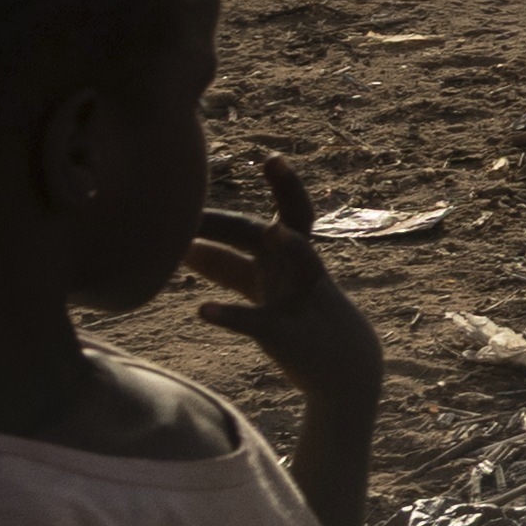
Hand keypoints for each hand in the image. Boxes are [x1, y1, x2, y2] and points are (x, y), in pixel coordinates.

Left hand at [177, 157, 380, 419]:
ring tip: (276, 232)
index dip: (216, 214)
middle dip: (289, 189)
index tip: (180, 192)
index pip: (247, 227)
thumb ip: (227, 266)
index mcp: (282, 257)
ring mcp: (300, 298)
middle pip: (295, 221)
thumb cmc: (297, 318)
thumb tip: (184, 246)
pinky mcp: (289, 333)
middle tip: (275, 159)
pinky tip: (203, 312)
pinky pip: (263, 321)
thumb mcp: (263, 286)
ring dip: (292, 247)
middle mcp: (295, 269)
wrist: (345, 366)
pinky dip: (233, 315)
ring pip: (305, 263)